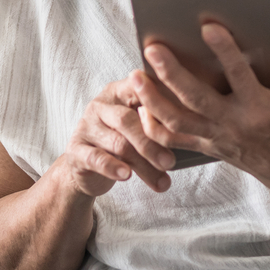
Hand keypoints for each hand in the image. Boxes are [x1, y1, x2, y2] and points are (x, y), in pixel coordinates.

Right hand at [54, 77, 176, 197]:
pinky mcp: (75, 149)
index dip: (159, 105)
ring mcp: (86, 126)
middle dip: (152, 143)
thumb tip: (193, 129)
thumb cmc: (122, 141)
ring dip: (142, 164)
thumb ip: (157, 121)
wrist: (87, 167)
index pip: (138, 90)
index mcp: (118, 91)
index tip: (180, 122)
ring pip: (117, 143)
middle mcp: (100, 105)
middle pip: (127, 120)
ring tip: (162, 178)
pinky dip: (112, 167)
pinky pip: (95, 158)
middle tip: (171, 162)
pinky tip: (126, 175)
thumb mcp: (139, 126)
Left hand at [134, 21, 269, 195]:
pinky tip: (138, 107)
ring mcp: (217, 137)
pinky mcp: (207, 146)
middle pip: (196, 99)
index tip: (208, 26)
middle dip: (171, 74)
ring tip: (134, 75)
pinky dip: (153, 126)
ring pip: (177, 121)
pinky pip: (173, 140)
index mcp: (262, 109)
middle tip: (152, 48)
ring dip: (152, 99)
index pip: (240, 76)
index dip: (225, 51)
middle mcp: (235, 124)